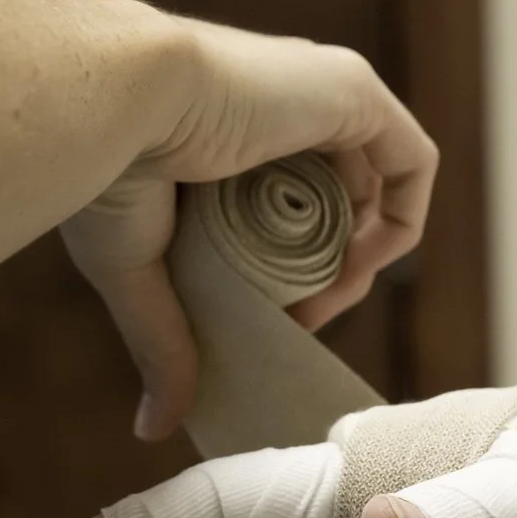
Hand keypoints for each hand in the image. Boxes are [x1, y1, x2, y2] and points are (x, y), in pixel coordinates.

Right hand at [62, 20, 438, 440]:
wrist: (112, 105)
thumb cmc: (104, 169)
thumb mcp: (136, 269)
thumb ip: (161, 341)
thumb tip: (155, 427)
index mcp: (228, 130)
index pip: (286, 209)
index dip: (293, 275)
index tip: (270, 318)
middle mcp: (279, 105)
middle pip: (335, 205)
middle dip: (326, 275)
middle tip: (295, 318)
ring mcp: (319, 93)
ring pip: (371, 192)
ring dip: (360, 262)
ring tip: (318, 302)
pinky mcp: (353, 90)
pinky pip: (411, 164)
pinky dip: (400, 222)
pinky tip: (359, 266)